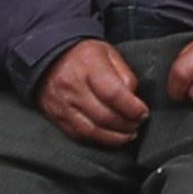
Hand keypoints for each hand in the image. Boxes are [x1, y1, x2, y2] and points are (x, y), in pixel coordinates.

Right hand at [36, 37, 150, 143]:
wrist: (49, 57)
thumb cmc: (85, 55)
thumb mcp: (109, 53)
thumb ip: (125, 75)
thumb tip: (133, 99)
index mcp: (89, 66)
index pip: (113, 94)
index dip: (132, 108)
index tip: (143, 113)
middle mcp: (73, 87)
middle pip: (104, 116)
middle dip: (126, 125)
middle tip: (137, 124)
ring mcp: (62, 105)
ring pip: (91, 131)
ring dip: (113, 138)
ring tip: (128, 135)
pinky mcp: (56, 117)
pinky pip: (78, 135)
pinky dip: (97, 140)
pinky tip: (110, 138)